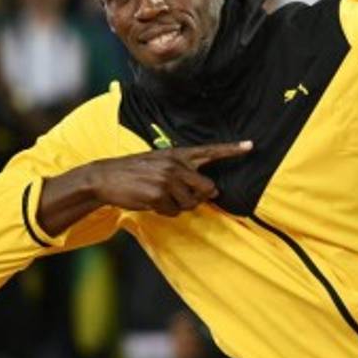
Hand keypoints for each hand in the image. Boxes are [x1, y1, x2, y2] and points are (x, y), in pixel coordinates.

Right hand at [84, 142, 252, 216]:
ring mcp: (168, 179)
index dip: (232, 149)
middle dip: (199, 198)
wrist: (105, 177)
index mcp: (178, 154)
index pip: (210, 150)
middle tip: (181, 197)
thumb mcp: (159, 162)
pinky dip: (165, 211)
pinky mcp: (159, 194)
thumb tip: (210, 193)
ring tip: (159, 196)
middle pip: (207, 188)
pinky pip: (174, 211)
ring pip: (191, 203)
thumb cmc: (135, 171)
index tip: (251, 145)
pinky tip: (151, 201)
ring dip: (178, 206)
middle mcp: (176, 164)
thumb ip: (183, 172)